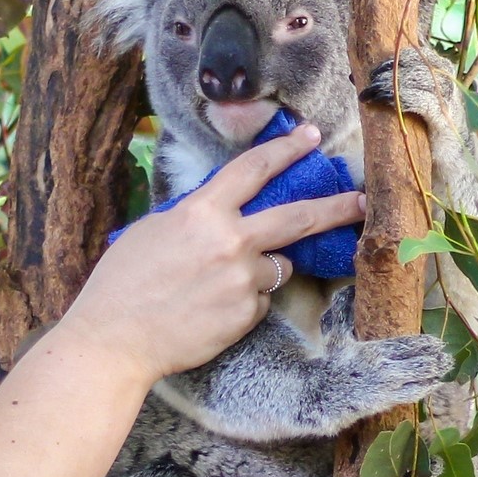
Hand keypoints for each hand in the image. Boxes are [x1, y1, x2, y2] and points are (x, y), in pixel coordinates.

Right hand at [55, 126, 366, 382]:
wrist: (116, 339)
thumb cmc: (122, 284)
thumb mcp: (152, 230)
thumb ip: (194, 216)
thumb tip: (222, 209)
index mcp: (202, 212)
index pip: (255, 169)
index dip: (287, 149)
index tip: (311, 137)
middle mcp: (230, 241)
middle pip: (298, 217)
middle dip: (336, 207)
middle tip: (362, 201)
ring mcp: (243, 280)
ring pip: (277, 266)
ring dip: (261, 270)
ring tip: (216, 287)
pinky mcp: (246, 314)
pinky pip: (259, 301)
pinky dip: (243, 303)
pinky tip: (208, 311)